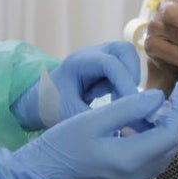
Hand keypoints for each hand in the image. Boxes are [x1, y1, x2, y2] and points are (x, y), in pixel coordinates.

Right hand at [0, 82, 177, 178]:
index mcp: (130, 160)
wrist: (37, 175)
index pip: (170, 134)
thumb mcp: (94, 119)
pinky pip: (148, 162)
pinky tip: (138, 125)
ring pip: (161, 155)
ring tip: (152, 107)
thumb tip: (158, 97)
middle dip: (175, 119)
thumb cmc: (60, 144)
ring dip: (163, 131)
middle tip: (170, 95)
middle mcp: (135, 177)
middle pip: (170, 146)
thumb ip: (129, 107)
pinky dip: (151, 142)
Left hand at [11, 41, 140, 129]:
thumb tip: (123, 128)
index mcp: (79, 62)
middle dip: (132, 75)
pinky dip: (127, 86)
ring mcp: (101, 58)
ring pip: (129, 59)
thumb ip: (94, 118)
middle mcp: (92, 54)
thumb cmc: (52, 104)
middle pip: (124, 50)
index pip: (110, 63)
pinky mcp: (107, 67)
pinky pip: (126, 70)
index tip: (135, 105)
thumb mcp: (69, 114)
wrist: (43, 99)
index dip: (125, 83)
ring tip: (122, 104)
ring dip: (130, 81)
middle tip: (130, 101)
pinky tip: (118, 103)